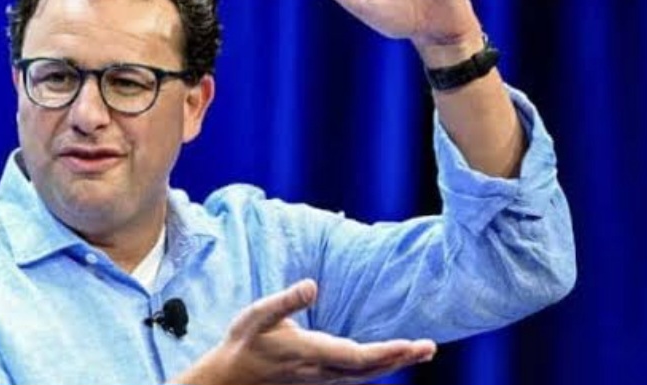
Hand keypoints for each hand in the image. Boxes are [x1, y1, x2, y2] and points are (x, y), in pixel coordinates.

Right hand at [171, 279, 435, 384]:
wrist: (232, 378)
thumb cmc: (245, 342)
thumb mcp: (259, 315)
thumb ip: (286, 300)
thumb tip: (312, 284)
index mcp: (309, 352)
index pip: (356, 355)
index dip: (384, 352)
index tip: (409, 345)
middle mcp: (322, 370)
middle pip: (369, 369)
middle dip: (400, 358)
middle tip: (429, 348)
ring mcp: (323, 377)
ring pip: (366, 375)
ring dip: (394, 363)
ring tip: (421, 351)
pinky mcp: (322, 377)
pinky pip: (358, 375)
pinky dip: (379, 366)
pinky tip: (391, 358)